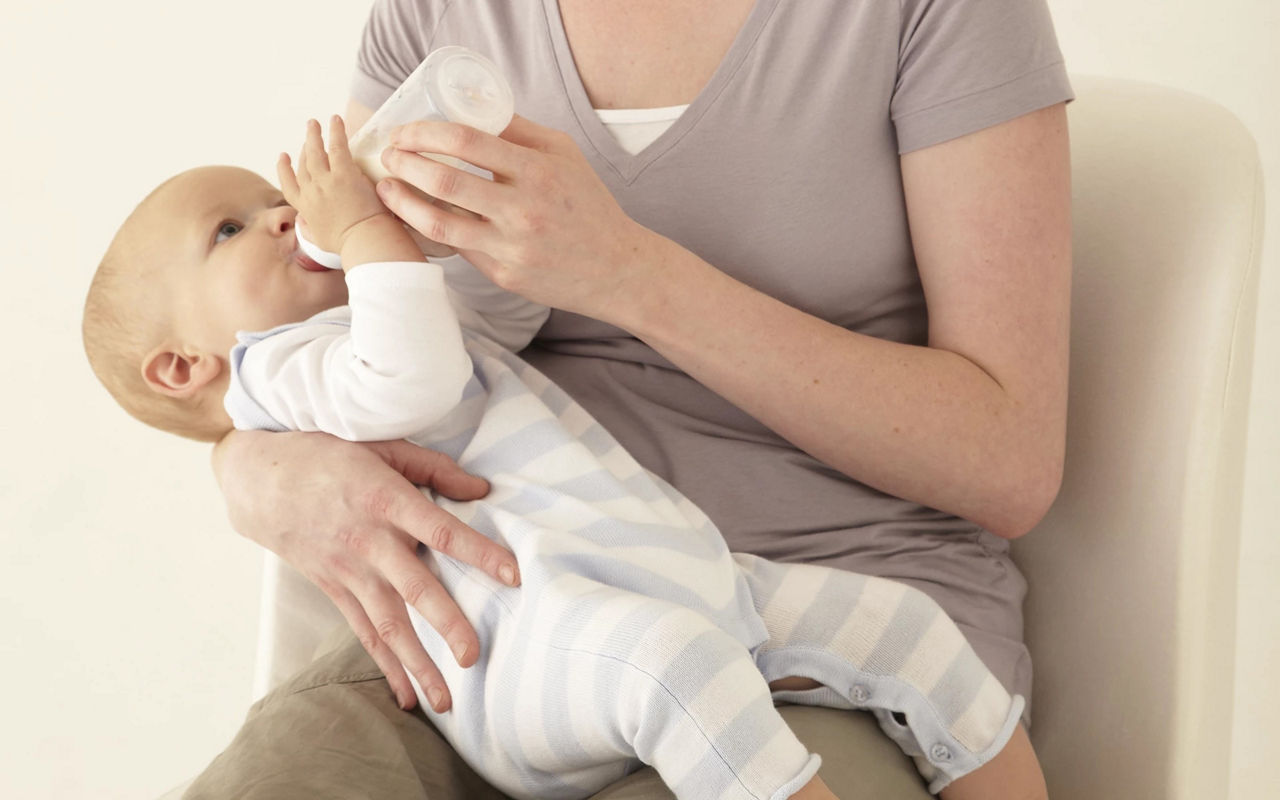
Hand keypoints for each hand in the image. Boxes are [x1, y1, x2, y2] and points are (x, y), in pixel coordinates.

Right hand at [212, 429, 520, 712]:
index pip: (442, 531)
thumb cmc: (329, 456)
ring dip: (416, 664)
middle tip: (473, 655)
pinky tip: (408, 696)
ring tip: (446, 701)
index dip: (479, 552)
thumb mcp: (382, 446)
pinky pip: (363, 633)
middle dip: (445, 624)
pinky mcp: (334, 589)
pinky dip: (386, 666)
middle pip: (414, 588)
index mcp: (387, 500)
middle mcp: (369, 542)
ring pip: (387, 624)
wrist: (262, 479)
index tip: (513, 574)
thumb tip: (481, 491)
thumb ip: (434, 468)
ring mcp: (349, 571)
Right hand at [277, 116, 393, 253]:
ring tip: (315, 123)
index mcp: (304, 209)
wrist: (364, 241)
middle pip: (303, 164)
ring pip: (315, 152)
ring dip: (314, 135)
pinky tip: (335, 120)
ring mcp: (326, 181)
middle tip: (308, 133)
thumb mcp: (320, 241)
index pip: (288, 184)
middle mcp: (310, 192)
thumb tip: (303, 223)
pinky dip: (336, 131)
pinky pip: (338, 146)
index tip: (284, 157)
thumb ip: (309, 230)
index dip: (284, 169)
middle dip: (304, 147)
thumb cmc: (348, 245)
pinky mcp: (344, 173)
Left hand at [373, 115, 661, 318]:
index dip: (425, 132)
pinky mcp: (504, 275)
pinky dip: (430, 229)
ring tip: (387, 188)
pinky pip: (457, 248)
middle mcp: (523, 210)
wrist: (616, 268)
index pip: (466, 140)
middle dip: (404, 163)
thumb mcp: (565, 155)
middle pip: (444, 178)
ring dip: (403, 201)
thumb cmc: (589, 206)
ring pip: (438, 222)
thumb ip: (519, 131)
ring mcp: (511, 246)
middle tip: (389, 155)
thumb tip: (472, 105)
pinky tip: (416, 216)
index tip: (405, 131)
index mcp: (537, 171)